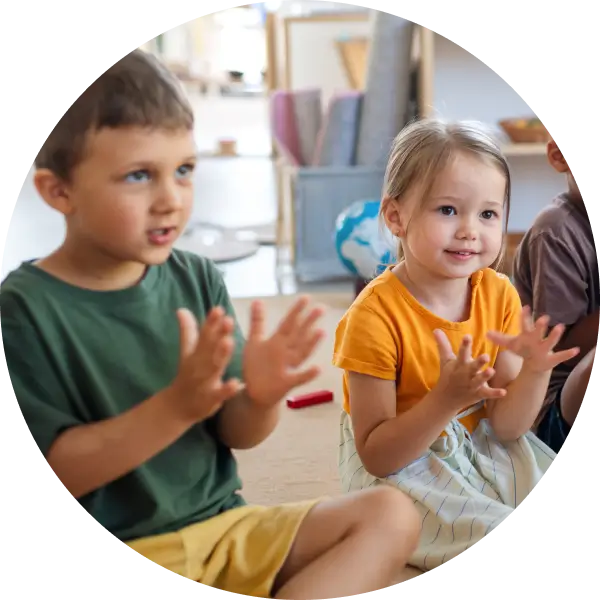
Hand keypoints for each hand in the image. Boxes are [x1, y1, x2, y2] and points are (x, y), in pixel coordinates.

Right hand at [169, 307, 241, 423]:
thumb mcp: (186, 354)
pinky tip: (236, 382)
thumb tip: (182, 309)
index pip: (203, 335)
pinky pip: (219, 393)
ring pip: (213, 367)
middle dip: (218, 334)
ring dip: (220, 355)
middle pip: (209, 348)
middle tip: (228, 320)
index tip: (218, 309)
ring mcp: (203, 382)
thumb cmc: (187, 376)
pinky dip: (227, 389)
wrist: (176, 408)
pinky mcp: (210, 399)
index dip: (211, 322)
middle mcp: (198, 365)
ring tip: (229, 341)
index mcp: (195, 354)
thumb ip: (188, 332)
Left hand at [243, 295, 325, 407]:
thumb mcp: (254, 341)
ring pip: (301, 353)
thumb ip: (258, 321)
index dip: (296, 311)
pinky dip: (307, 374)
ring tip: (321, 331)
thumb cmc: (256, 365)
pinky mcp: (286, 384)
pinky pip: (298, 378)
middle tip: (321, 308)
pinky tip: (318, 368)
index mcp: (277, 342)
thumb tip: (257, 300)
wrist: (254, 392)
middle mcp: (285, 352)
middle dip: (308, 322)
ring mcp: (287, 367)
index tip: (306, 297)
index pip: (288, 323)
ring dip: (311, 343)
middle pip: (298, 335)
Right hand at [433, 330, 506, 408]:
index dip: (465, 345)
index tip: (468, 336)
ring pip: (479, 381)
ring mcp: (471, 385)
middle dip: (478, 363)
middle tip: (486, 356)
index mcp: (458, 365)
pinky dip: (495, 394)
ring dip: (485, 377)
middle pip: (471, 368)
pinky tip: (504, 392)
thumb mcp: (445, 360)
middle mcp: (464, 374)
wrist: (445, 399)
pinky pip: (487, 394)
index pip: (461, 353)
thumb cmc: (448, 375)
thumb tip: (436, 329)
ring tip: (492, 371)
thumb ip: (443, 344)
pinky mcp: (478, 394)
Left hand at [486, 306, 579, 373]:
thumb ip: (500, 338)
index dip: (524, 316)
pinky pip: (561, 355)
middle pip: (538, 331)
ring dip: (555, 335)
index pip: (525, 324)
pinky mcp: (553, 358)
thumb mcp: (511, 344)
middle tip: (544, 317)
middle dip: (540, 325)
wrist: (535, 363)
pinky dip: (568, 353)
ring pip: (551, 341)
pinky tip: (576, 350)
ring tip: (560, 326)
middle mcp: (537, 339)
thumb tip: (485, 333)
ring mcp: (545, 348)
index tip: (525, 307)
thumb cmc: (523, 349)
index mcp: (527, 335)